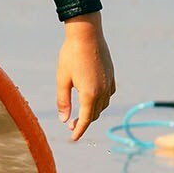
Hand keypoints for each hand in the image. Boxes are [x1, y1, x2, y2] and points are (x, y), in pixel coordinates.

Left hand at [54, 13, 114, 140]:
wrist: (86, 34)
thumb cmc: (70, 55)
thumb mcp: (62, 79)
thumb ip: (63, 101)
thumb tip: (64, 120)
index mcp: (89, 94)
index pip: (85, 120)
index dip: (79, 131)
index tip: (73, 138)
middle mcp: (102, 91)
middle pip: (94, 114)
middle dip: (83, 122)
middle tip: (71, 124)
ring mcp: (108, 83)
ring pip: (102, 105)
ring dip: (92, 112)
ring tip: (81, 112)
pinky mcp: (111, 75)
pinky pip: (108, 94)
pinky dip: (101, 100)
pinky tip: (93, 97)